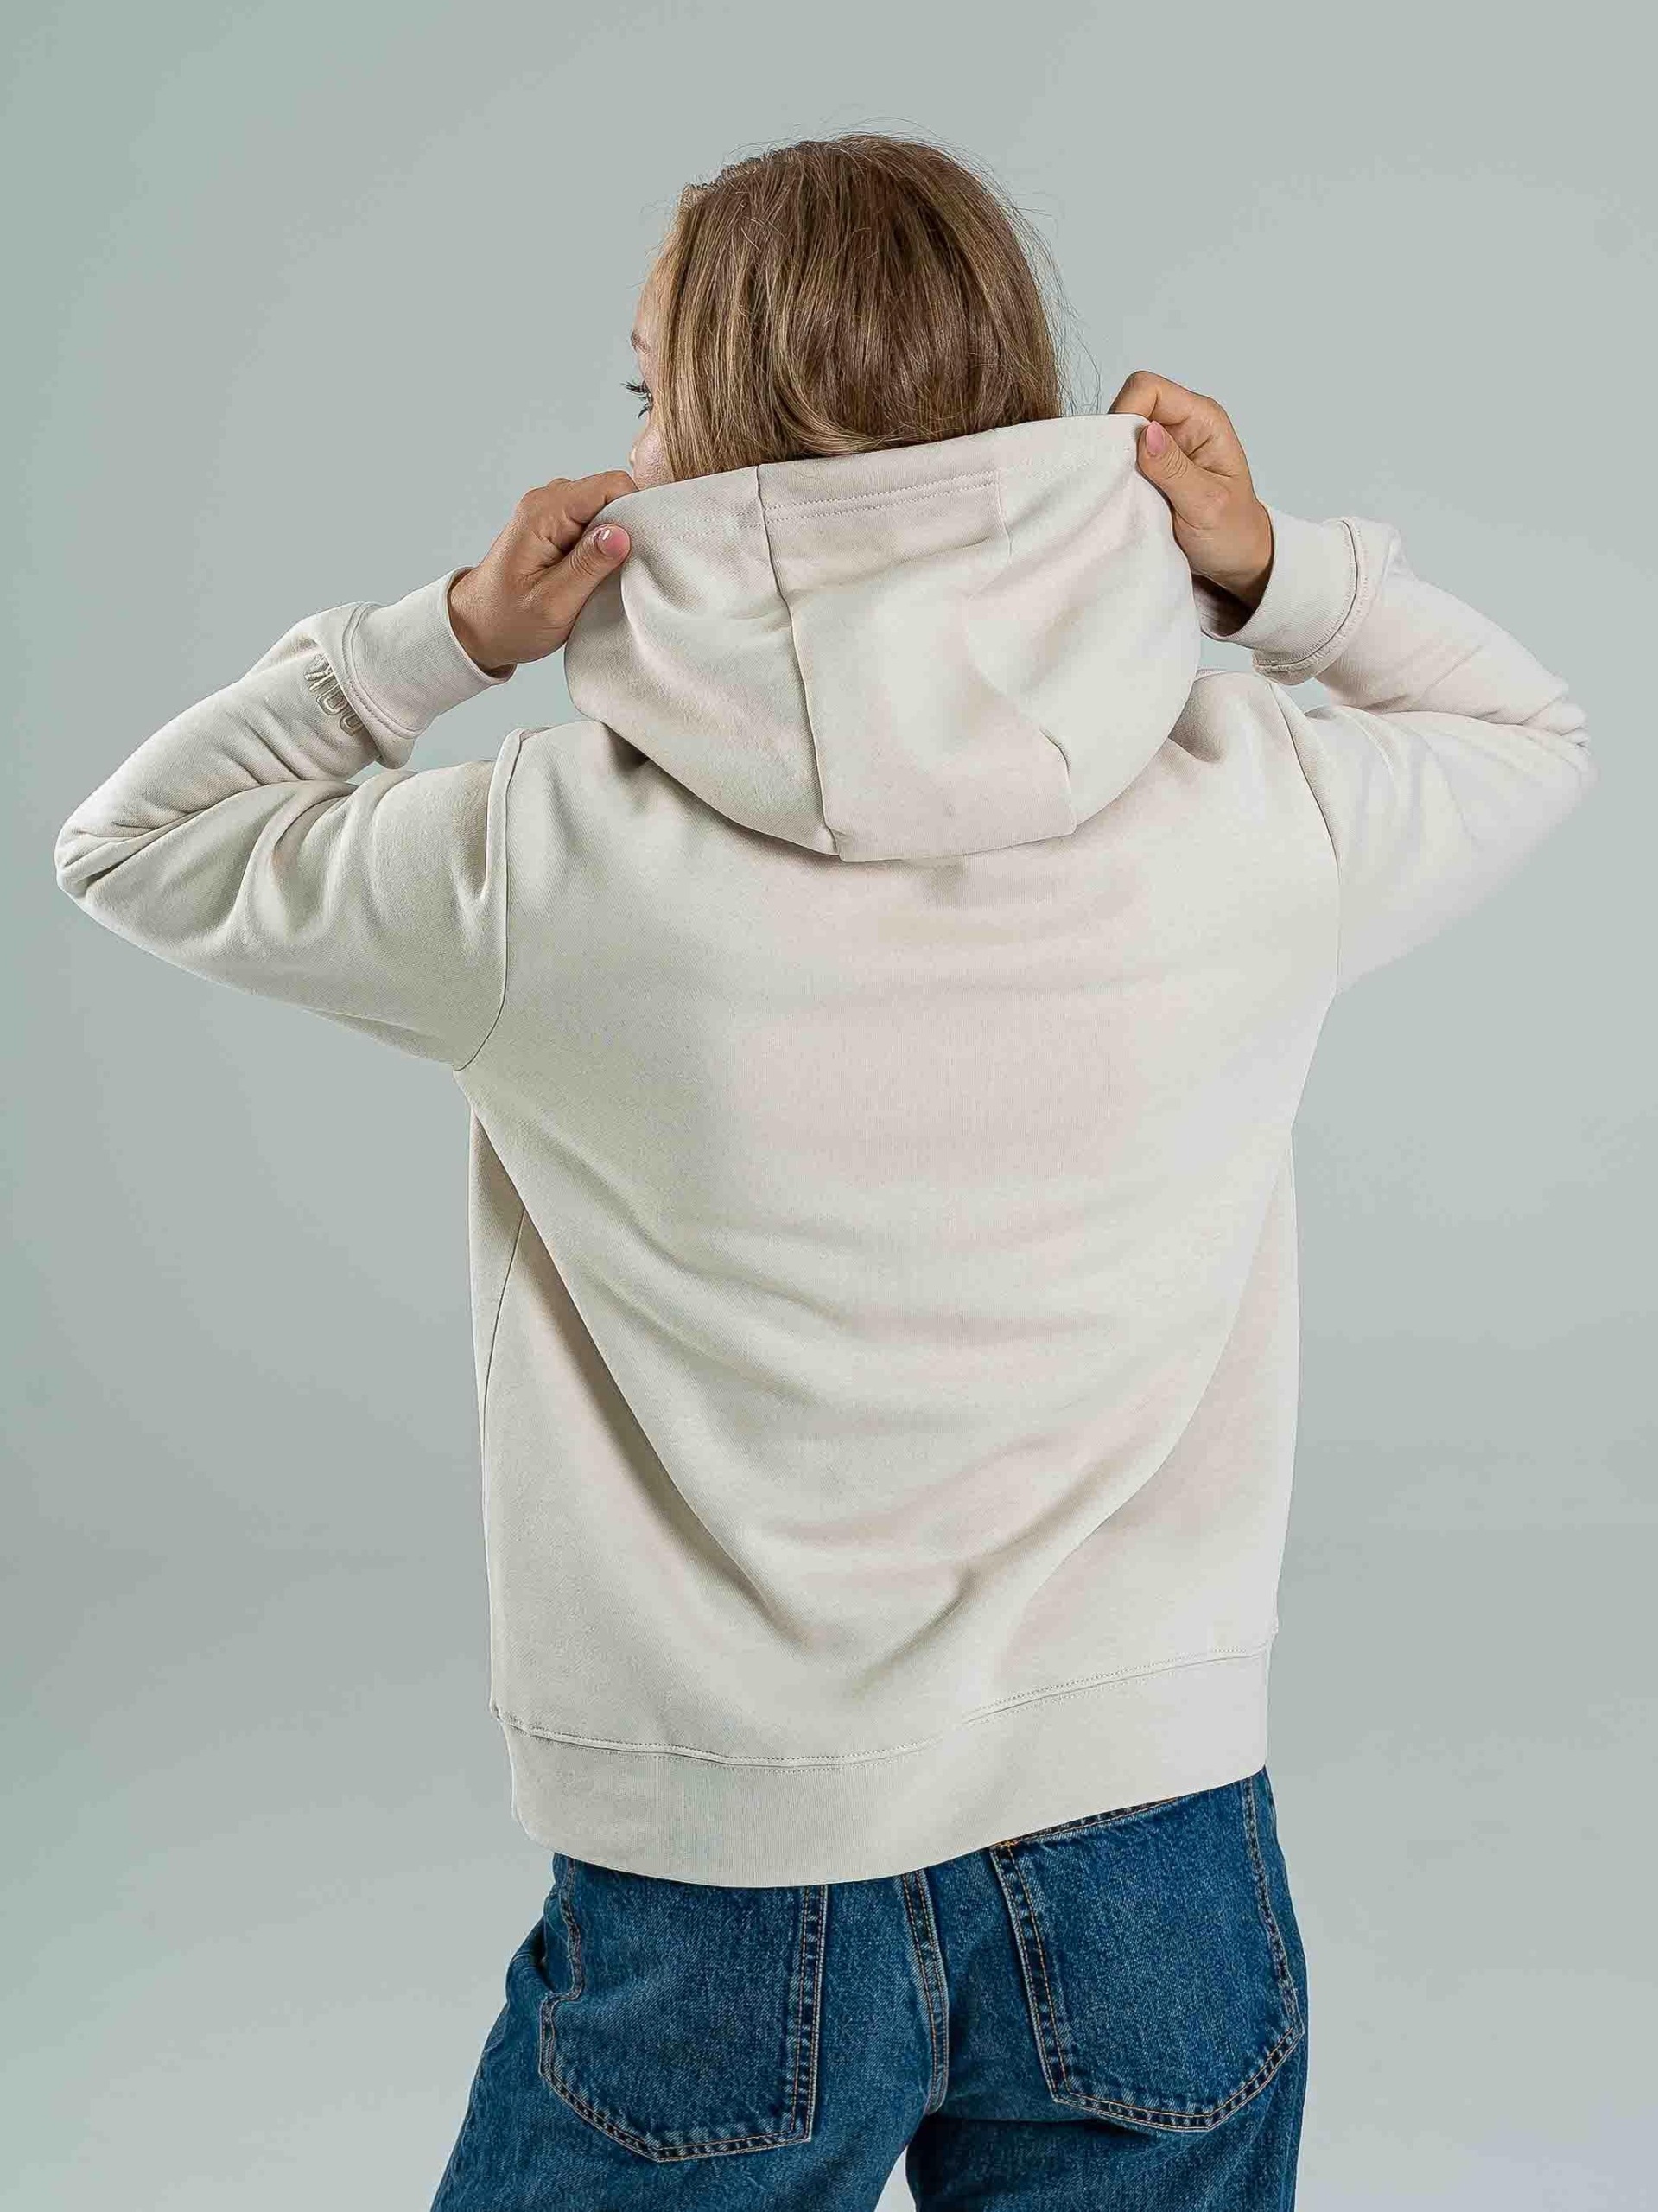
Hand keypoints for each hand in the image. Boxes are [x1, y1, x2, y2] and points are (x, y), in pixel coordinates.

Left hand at [447, 469, 638, 674]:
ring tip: (606, 576)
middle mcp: (548, 501)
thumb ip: (588, 567)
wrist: (475, 628)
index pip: (611, 486)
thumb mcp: (553, 604)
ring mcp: (552, 511)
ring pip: (606, 507)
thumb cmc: (508, 621)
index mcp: (544, 512)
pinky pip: (594, 522)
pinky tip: (596, 573)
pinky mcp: (557, 526)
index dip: (636, 513)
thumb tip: (622, 534)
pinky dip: (603, 546)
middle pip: (612, 492)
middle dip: (627, 528)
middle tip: (624, 571)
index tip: (641, 551)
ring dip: (615, 540)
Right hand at [1108, 373, 1273, 614]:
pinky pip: (1122, 459)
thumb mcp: (1206, 504)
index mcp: (1202, 419)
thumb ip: (1174, 469)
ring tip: (1125, 494)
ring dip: (1115, 462)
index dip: (1126, 413)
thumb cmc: (1232, 532)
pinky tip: (1123, 498)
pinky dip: (1116, 477)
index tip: (1121, 457)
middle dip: (1116, 440)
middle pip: (1129, 405)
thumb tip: (1146, 433)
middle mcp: (1182, 423)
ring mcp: (1165, 445)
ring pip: (1121, 434)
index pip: (1148, 389)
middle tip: (1122, 482)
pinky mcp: (1151, 467)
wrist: (1237, 560)